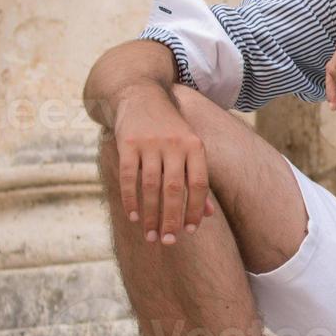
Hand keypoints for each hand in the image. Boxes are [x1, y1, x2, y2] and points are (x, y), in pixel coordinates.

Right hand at [111, 87, 216, 244]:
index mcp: (195, 146)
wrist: (141, 94)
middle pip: (174, 189)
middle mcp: (175, 144)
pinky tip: (133, 216)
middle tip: (169, 241)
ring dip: (150, 215)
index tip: (191, 231)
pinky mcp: (127, 143)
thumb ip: (198, 178)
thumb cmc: (171, 128)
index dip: (195, 209)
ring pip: (150, 187)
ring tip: (150, 235)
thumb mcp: (190, 146)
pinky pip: (128, 177)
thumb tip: (207, 215)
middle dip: (172, 218)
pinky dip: (130, 199)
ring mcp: (150, 143)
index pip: (199, 184)